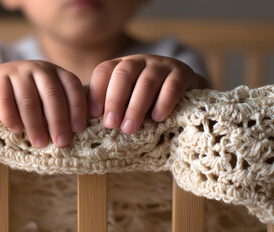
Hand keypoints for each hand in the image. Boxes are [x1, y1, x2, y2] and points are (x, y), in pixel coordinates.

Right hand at [0, 60, 86, 147]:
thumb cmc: (25, 99)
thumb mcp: (46, 99)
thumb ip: (61, 108)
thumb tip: (78, 132)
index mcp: (56, 72)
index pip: (72, 87)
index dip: (77, 108)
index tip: (78, 129)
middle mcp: (38, 68)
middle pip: (52, 95)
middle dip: (58, 121)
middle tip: (61, 143)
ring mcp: (17, 71)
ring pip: (30, 100)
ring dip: (36, 125)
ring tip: (40, 143)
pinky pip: (6, 100)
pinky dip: (12, 117)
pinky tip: (17, 130)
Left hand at [87, 54, 208, 133]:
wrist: (186, 89)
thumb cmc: (148, 100)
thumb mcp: (127, 99)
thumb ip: (111, 106)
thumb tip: (87, 123)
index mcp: (121, 66)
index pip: (104, 71)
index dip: (96, 92)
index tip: (94, 115)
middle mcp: (140, 61)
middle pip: (123, 74)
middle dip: (114, 100)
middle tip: (111, 124)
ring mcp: (162, 65)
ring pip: (146, 82)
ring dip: (136, 107)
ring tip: (129, 129)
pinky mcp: (182, 74)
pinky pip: (172, 85)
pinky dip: (164, 102)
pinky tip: (157, 117)